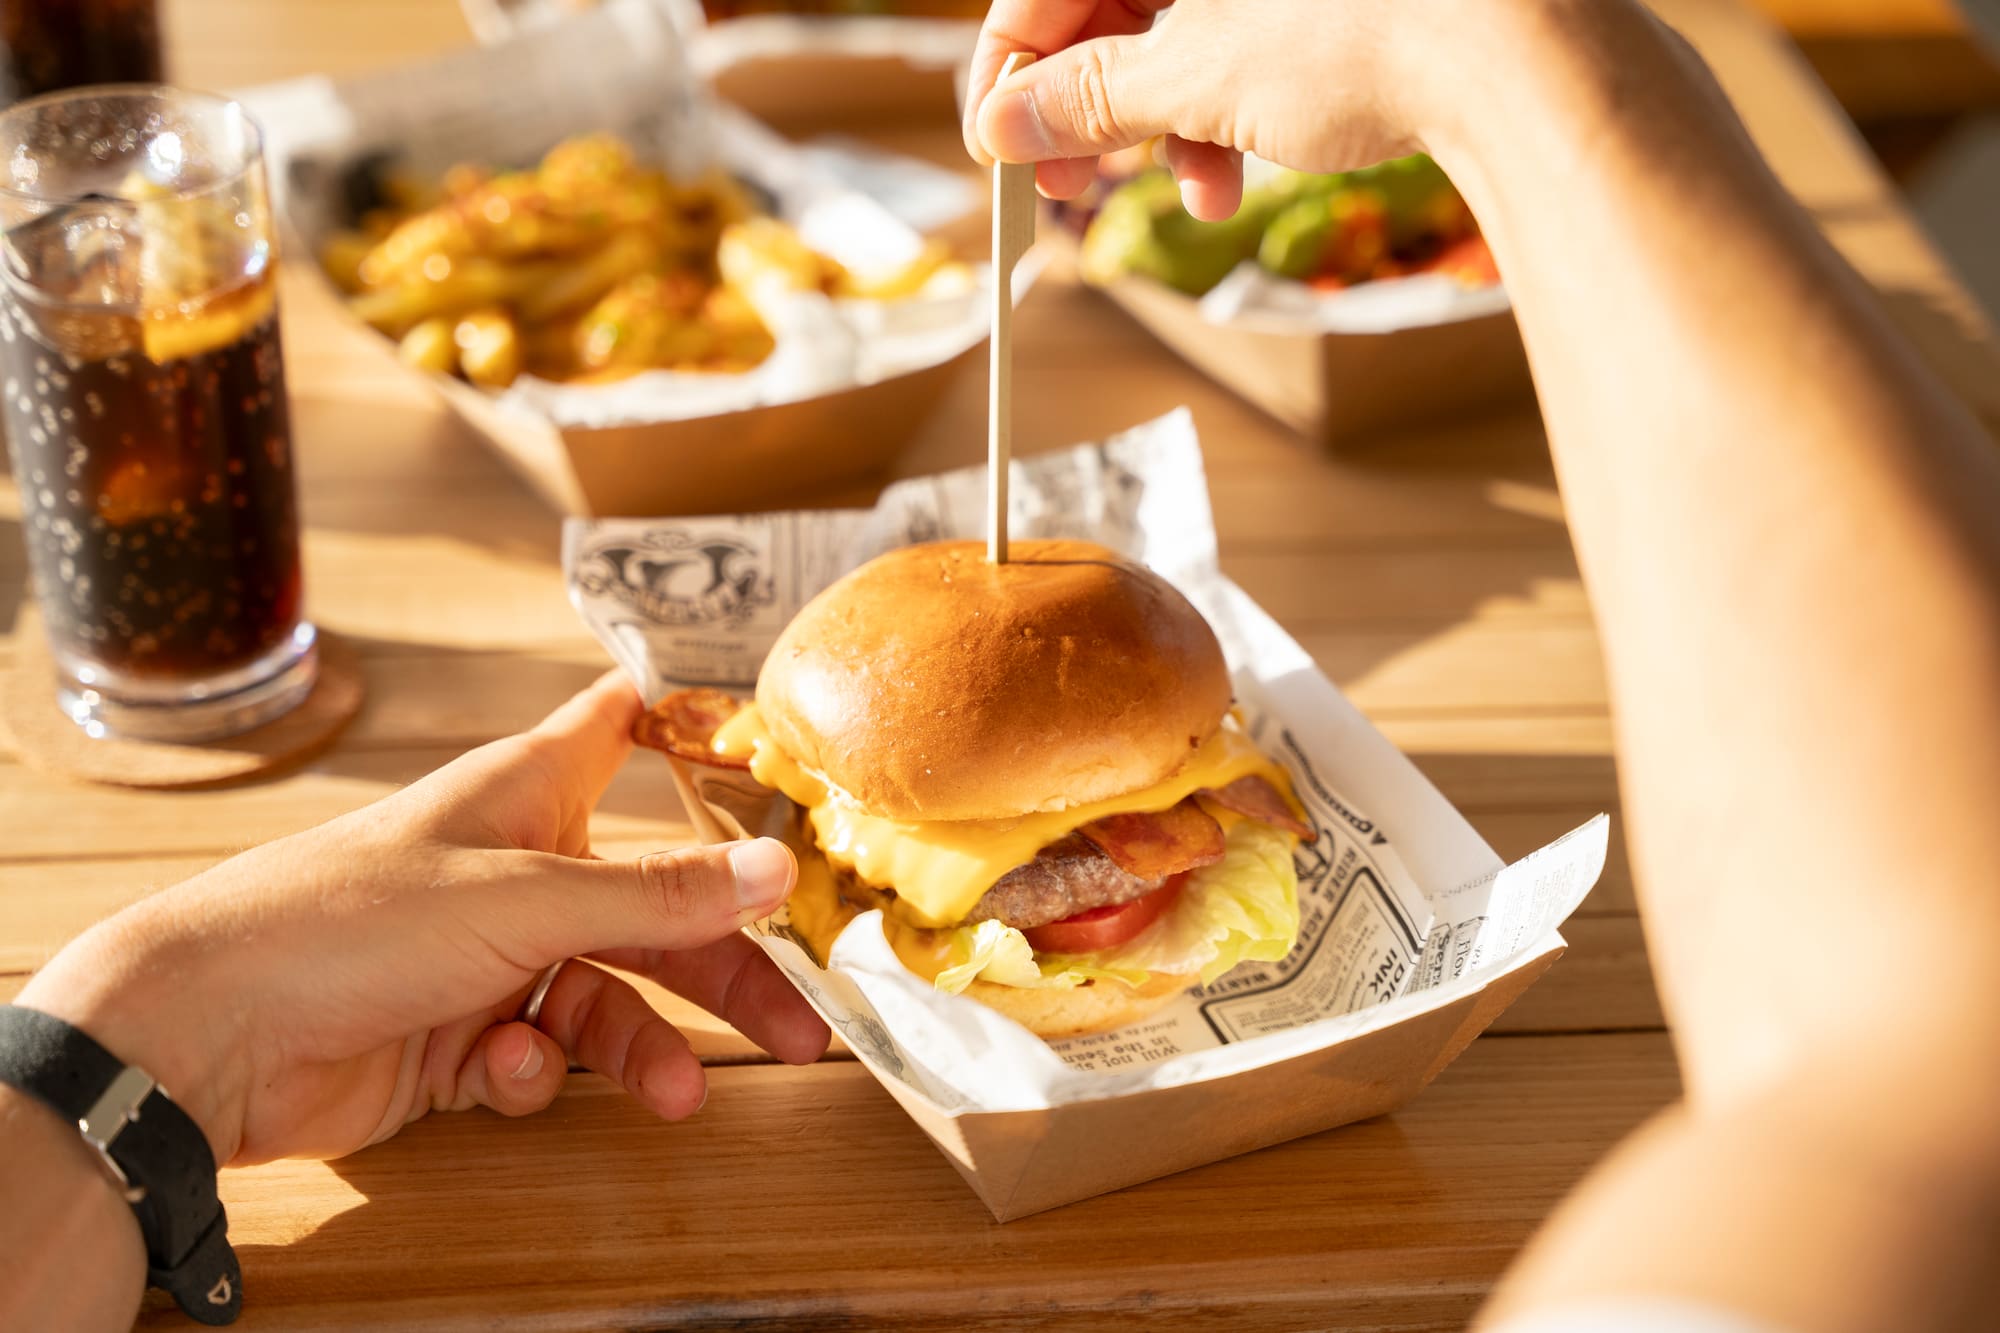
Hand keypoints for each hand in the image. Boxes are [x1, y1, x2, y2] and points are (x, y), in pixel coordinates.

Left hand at [16, 672, 829, 1165]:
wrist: (211, 1036)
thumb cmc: (350, 920)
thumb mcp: (525, 900)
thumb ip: (658, 895)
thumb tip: (779, 873)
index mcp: (530, 795)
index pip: (625, 728)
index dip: (697, 729)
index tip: (781, 754)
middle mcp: (520, 869)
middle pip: (655, 909)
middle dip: (726, 970)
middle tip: (804, 1030)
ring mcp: (489, 958)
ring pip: (608, 998)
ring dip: (643, 1046)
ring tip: (676, 1093)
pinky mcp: (459, 1040)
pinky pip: (540, 1056)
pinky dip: (537, 1070)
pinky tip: (506, 1067)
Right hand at [961, 0, 1471, 218]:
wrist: (1521, 46)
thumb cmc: (1363, 28)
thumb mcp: (1197, 76)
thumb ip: (1088, 100)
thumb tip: (1004, 126)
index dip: (1011, 70)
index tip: (1002, 147)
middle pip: (1111, 7)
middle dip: (1093, 109)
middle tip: (1069, 189)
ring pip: (1178, 33)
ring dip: (1165, 127)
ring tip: (1194, 196)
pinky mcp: (1326, 1)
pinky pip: (1241, 42)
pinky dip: (1226, 111)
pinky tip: (1235, 172)